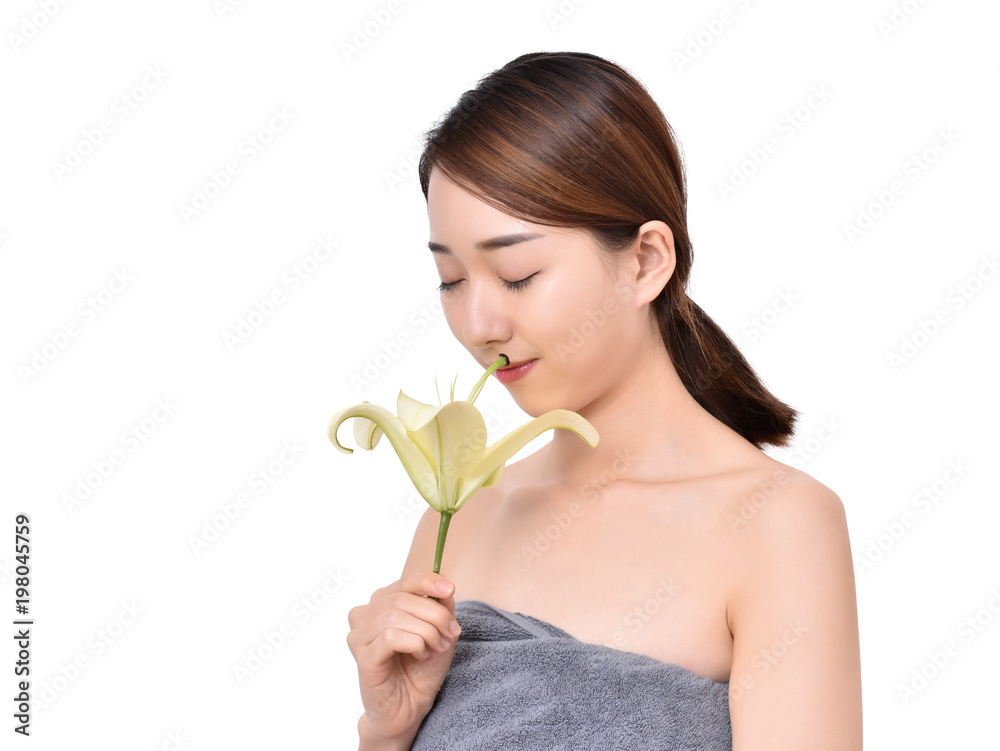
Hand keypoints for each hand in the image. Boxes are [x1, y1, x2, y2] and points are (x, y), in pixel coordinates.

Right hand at [347, 572, 461, 742]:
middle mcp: (364, 615)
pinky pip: (391, 637)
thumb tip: (445, 588)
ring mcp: (359, 637)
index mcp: (381, 604)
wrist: (410, 707)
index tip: (450, 589)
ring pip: (396, 617)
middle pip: (403, 599)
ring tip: (435, 647)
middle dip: (434, 615)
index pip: (405, 582)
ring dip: (426, 632)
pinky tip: (420, 656)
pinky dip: (414, 643)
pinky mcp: (363, 658)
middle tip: (449, 634)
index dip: (428, 581)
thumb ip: (442, 607)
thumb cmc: (421, 669)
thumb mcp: (439, 632)